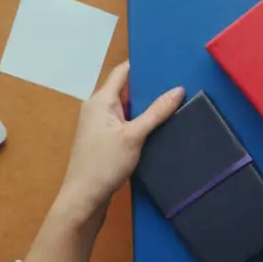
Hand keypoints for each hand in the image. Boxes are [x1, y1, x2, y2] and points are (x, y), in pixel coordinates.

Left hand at [53, 61, 184, 226]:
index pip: (122, 71)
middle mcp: (97, 108)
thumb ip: (156, 112)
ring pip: (127, 108)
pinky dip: (140, 122)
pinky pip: (125, 122)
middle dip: (149, 88)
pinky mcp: (104, 140)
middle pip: (126, 89)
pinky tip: (159, 126)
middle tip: (178, 83)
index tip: (166, 62)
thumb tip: (178, 89)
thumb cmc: (104, 164)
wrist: (84, 199)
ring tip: (174, 102)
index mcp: (100, 100)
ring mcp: (99, 125)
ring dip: (146, 107)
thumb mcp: (134, 136)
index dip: (143, 65)